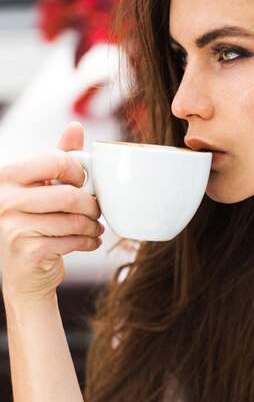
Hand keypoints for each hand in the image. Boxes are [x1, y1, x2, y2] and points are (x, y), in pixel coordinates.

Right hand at [0, 122, 103, 301]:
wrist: (24, 274)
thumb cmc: (35, 225)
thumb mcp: (42, 188)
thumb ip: (58, 159)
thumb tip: (75, 126)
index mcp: (7, 177)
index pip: (55, 161)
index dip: (79, 173)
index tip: (84, 184)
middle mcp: (4, 199)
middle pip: (69, 194)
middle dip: (92, 205)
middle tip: (97, 211)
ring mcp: (12, 226)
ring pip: (73, 219)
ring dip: (92, 226)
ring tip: (94, 228)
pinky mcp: (27, 249)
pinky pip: (72, 240)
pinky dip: (88, 242)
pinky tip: (89, 242)